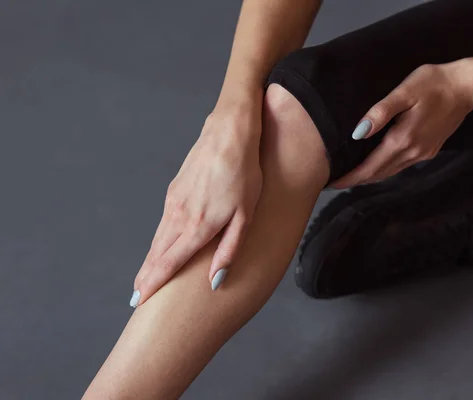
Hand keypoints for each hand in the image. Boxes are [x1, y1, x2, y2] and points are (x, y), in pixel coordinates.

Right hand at [132, 100, 262, 305]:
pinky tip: (159, 246)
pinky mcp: (174, 190)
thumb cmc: (245, 174)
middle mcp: (180, 216)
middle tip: (136, 298)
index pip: (170, 262)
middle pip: (158, 253)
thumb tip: (215, 280)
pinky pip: (163, 222)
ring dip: (150, 259)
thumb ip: (229, 249)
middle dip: (147, 276)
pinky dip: (158, 240)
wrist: (229, 134)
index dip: (154, 283)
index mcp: (199, 226)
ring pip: (158, 238)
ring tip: (143, 278)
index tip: (142, 300)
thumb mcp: (246, 215)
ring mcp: (174, 202)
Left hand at [331, 62, 472, 188]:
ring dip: (371, 177)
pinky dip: (385, 169)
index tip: (332, 183)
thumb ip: (381, 112)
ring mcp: (423, 154)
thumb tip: (358, 133)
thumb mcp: (404, 92)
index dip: (350, 177)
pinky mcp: (430, 151)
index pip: (370, 167)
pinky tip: (377, 165)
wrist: (467, 87)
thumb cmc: (433, 83)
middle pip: (379, 174)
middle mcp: (412, 153)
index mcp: (402, 140)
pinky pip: (402, 166)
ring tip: (352, 177)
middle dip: (357, 180)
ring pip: (390, 172)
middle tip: (335, 182)